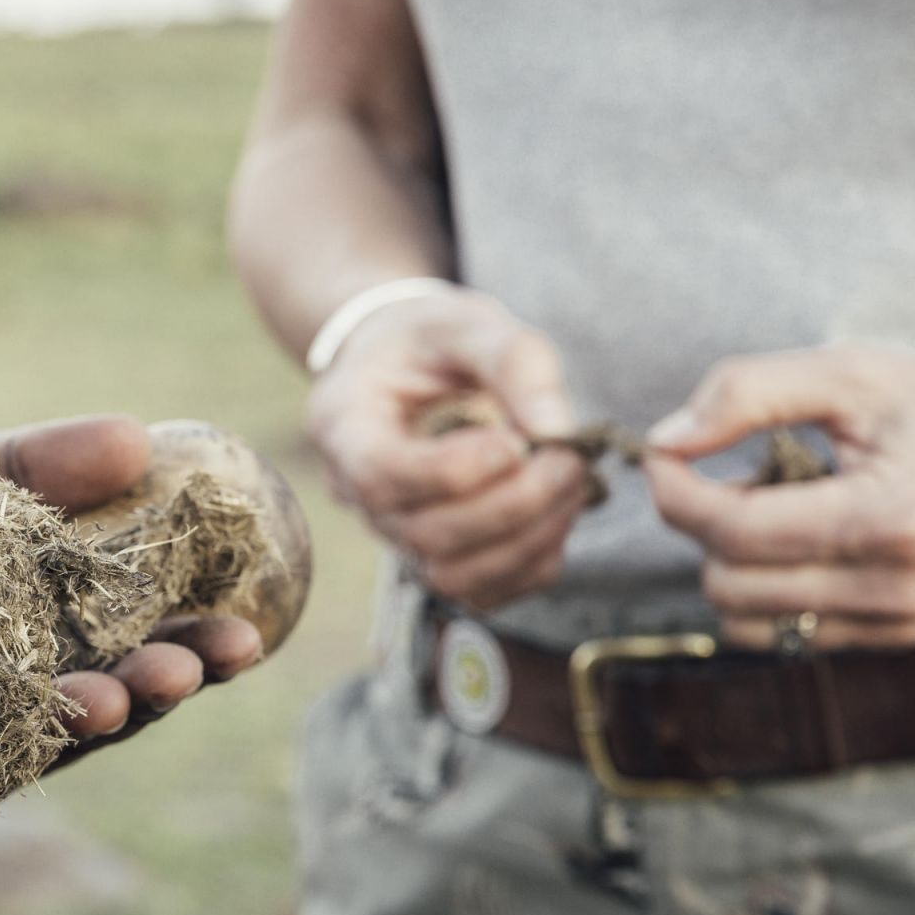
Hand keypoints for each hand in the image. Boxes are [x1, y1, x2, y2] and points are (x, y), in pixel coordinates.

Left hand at [0, 415, 267, 759]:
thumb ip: (37, 463)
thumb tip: (139, 436)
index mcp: (43, 634)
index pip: (138, 651)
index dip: (196, 649)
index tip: (246, 632)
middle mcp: (9, 700)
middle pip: (103, 708)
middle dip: (151, 691)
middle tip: (184, 668)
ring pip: (31, 750)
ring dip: (75, 727)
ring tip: (104, 699)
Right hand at [306, 286, 586, 608]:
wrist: (407, 368)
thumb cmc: (428, 341)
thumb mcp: (463, 322)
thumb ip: (512, 360)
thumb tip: (556, 428)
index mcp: (343, 425)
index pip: (382, 475)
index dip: (455, 471)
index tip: (517, 440)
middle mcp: (355, 492)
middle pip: (424, 535)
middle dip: (512, 505)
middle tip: (570, 459)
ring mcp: (393, 533)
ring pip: (453, 576)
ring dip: (528, 541)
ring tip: (571, 485)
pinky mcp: (435, 556)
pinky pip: (483, 591)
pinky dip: (533, 564)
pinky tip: (558, 513)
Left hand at [647, 345, 914, 648]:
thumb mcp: (848, 373)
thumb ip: (745, 394)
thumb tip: (666, 441)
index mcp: (884, 519)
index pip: (732, 531)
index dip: (674, 491)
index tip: (664, 454)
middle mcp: (892, 589)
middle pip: (728, 584)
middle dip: (704, 524)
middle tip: (731, 472)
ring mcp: (897, 624)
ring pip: (748, 622)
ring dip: (732, 563)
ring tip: (769, 506)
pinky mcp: (898, 639)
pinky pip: (790, 634)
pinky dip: (770, 589)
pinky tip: (800, 538)